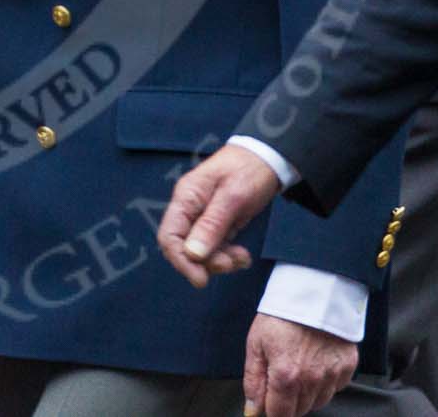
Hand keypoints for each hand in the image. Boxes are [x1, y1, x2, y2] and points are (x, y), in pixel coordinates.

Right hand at [157, 144, 280, 286]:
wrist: (268, 157)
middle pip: (184, 247)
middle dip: (205, 263)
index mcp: (186, 198)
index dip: (181, 260)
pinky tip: (242, 257)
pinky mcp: (218, 224)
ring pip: (201, 252)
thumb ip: (211, 225)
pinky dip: (228, 256)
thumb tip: (192, 254)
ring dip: (220, 261)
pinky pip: (216, 248)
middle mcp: (190, 209)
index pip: (169, 236)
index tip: (200, 279)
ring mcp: (203, 217)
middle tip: (230, 264)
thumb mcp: (233, 197)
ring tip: (241, 259)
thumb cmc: (248, 169)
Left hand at [242, 314, 357, 416]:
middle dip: (288, 401)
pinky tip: (316, 361)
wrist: (313, 291)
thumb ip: (254, 381)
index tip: (268, 401)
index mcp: (286, 376)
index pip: (279, 415)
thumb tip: (253, 410)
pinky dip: (325, 381)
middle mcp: (312, 380)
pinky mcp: (348, 367)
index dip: (271, 410)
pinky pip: (335, 388)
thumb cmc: (281, 315)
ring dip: (307, 393)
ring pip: (318, 401)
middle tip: (282, 375)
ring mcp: (333, 374)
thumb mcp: (256, 344)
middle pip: (299, 410)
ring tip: (299, 365)